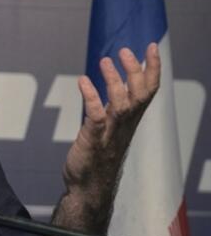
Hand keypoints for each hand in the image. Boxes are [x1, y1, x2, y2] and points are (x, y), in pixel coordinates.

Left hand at [64, 43, 159, 201]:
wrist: (88, 189)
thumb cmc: (98, 157)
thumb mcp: (110, 128)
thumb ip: (113, 108)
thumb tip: (115, 85)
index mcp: (130, 120)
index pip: (148, 91)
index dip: (152, 69)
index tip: (151, 47)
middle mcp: (124, 125)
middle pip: (139, 95)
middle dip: (136, 71)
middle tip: (125, 50)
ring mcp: (109, 134)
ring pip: (121, 104)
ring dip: (114, 81)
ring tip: (104, 60)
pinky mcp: (93, 141)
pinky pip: (96, 117)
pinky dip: (91, 98)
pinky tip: (83, 81)